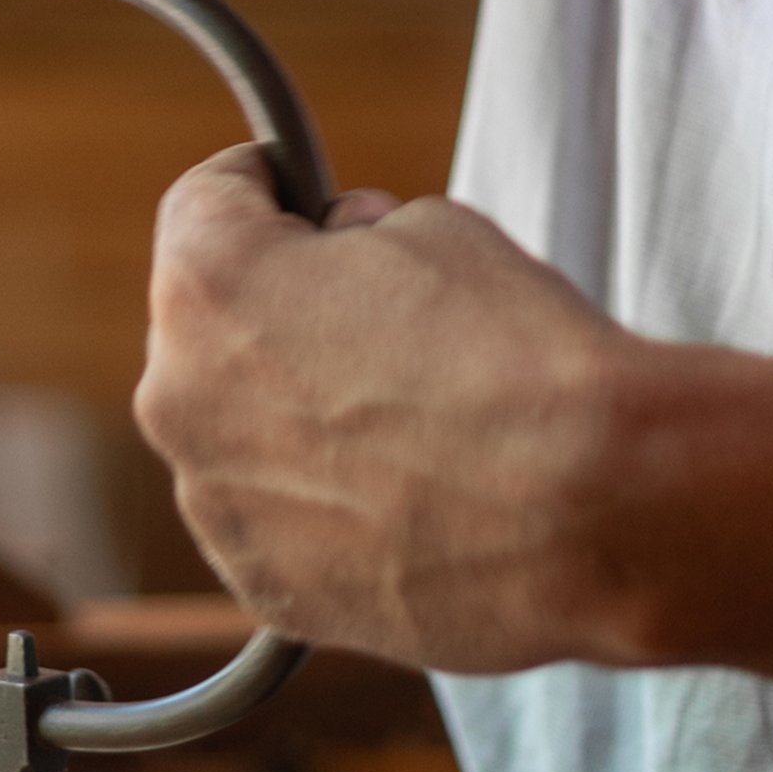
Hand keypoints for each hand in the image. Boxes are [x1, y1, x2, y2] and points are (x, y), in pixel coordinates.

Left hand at [134, 146, 648, 671]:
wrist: (592, 511)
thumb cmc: (517, 358)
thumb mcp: (434, 229)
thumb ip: (354, 236)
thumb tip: (341, 256)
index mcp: (209, 286)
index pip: (203, 203)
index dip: (265, 187)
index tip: (295, 194)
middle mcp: (180, 396)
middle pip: (209, 326)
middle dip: (276, 309)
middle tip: (374, 314)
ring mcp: (214, 505)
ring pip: (237, 429)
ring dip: (292, 413)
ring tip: (407, 419)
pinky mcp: (262, 584)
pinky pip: (271, 518)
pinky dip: (318, 500)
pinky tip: (406, 490)